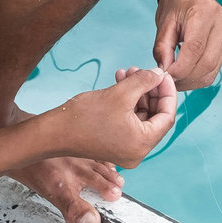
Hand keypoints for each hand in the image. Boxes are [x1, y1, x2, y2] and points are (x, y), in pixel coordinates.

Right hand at [50, 66, 178, 169]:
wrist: (54, 132)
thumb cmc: (84, 117)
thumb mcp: (120, 93)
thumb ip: (144, 81)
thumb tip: (159, 74)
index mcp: (143, 144)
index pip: (167, 116)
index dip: (167, 92)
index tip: (163, 75)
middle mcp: (137, 151)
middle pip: (154, 117)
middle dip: (149, 91)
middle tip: (143, 71)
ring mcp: (125, 149)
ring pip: (140, 116)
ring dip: (137, 93)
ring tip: (128, 72)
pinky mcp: (114, 144)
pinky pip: (128, 121)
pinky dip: (126, 103)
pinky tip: (119, 82)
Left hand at [153, 0, 221, 89]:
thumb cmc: (175, 7)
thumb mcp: (163, 23)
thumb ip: (162, 48)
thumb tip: (166, 72)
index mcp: (204, 11)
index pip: (195, 48)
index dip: (180, 68)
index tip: (166, 76)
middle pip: (207, 62)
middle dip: (187, 78)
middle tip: (170, 83)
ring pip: (213, 69)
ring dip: (193, 81)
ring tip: (176, 81)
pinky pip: (216, 68)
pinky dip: (200, 77)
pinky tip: (186, 76)